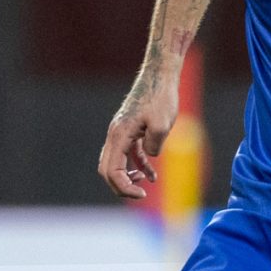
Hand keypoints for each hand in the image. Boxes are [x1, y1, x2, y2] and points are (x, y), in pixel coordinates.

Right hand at [97, 76, 178, 201]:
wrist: (160, 76)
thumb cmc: (161, 97)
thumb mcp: (162, 124)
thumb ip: (153, 146)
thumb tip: (148, 157)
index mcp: (119, 135)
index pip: (112, 171)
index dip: (125, 187)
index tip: (143, 194)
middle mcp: (115, 135)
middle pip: (107, 170)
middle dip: (121, 187)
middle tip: (140, 194)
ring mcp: (121, 132)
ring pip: (115, 163)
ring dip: (126, 177)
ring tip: (145, 182)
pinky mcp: (130, 130)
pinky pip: (127, 154)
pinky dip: (136, 166)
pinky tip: (151, 174)